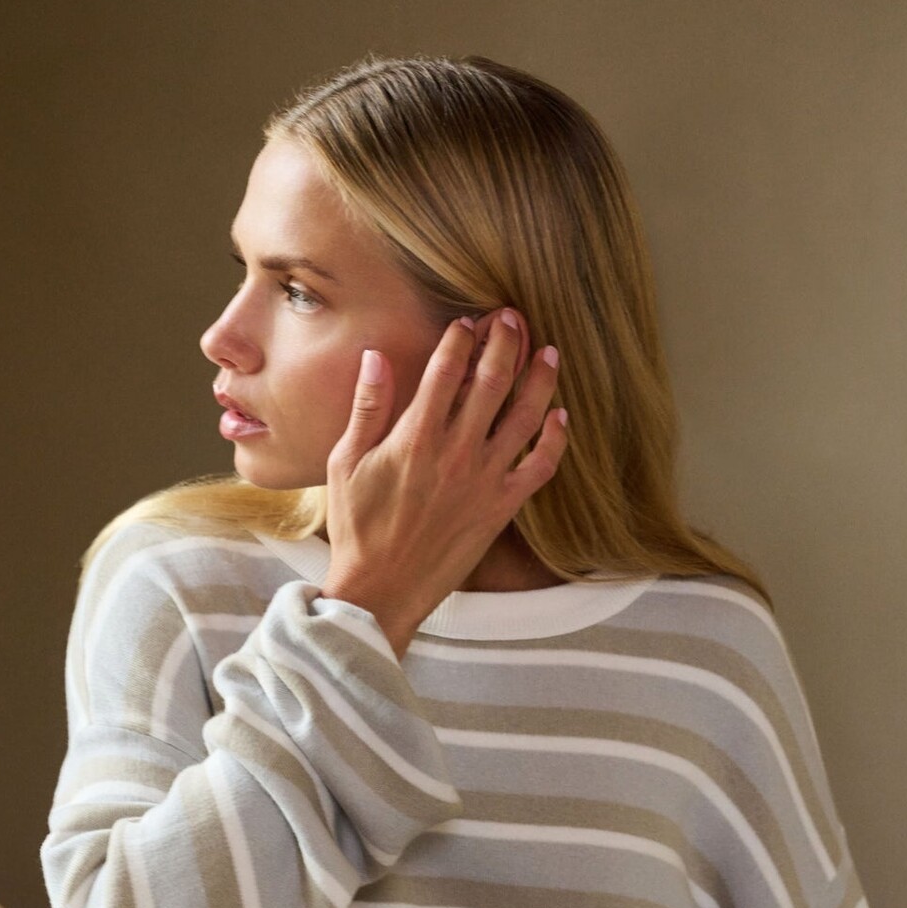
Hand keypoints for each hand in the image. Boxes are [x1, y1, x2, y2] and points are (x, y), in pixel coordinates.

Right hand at [320, 309, 567, 654]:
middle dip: (505, 343)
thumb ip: (367, 408)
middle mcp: (456, 452)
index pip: (447, 370)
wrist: (383, 589)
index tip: (468, 319)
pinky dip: (554, 439)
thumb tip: (375, 357)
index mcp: (416, 437)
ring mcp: (484, 480)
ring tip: (548, 353)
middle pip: (492, 381)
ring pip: (524, 417)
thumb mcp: (346, 463)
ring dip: (539, 380)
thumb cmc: (358, 528)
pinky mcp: (502, 508)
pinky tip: (559, 417)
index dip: (461, 338)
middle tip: (513, 318)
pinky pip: (540, 467)